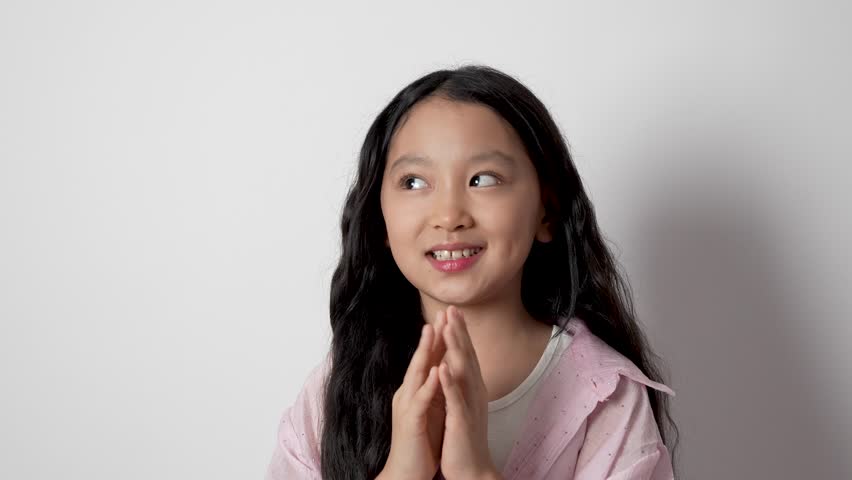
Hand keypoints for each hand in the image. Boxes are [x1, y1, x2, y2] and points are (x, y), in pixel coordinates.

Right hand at [381, 314, 447, 479]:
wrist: (406, 472)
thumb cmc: (419, 444)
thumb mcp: (428, 411)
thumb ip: (432, 390)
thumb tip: (440, 371)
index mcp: (415, 391)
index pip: (427, 360)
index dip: (437, 339)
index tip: (448, 319)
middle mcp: (408, 394)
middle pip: (420, 359)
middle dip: (430, 336)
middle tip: (440, 313)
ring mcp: (407, 406)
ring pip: (416, 373)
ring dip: (425, 351)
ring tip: (433, 330)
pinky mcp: (411, 421)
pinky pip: (420, 400)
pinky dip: (428, 384)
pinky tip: (436, 370)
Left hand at [437, 306, 500, 479]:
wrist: (472, 469)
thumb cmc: (464, 438)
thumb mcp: (463, 404)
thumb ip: (461, 384)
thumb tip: (457, 364)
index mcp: (471, 388)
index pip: (465, 354)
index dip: (459, 332)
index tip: (452, 311)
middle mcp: (474, 392)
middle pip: (466, 355)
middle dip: (458, 331)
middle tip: (452, 308)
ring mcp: (469, 405)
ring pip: (462, 371)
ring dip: (455, 348)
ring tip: (449, 327)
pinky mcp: (462, 420)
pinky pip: (455, 398)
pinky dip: (449, 382)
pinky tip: (443, 367)